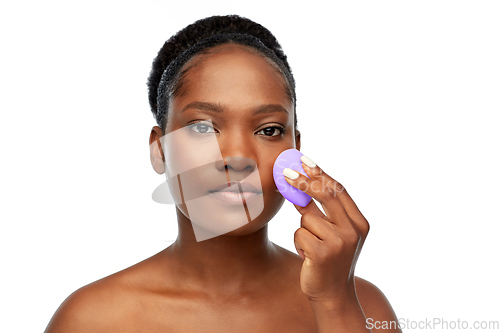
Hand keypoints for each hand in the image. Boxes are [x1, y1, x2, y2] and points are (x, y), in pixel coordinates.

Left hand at [283, 155, 369, 303]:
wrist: (334, 295)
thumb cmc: (330, 260)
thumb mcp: (333, 233)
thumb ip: (322, 211)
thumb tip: (299, 184)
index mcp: (359, 222)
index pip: (338, 189)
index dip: (320, 173)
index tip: (304, 160)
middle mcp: (353, 230)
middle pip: (325, 194)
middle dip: (303, 181)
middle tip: (285, 173)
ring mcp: (339, 242)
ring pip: (306, 217)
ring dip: (302, 229)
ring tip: (312, 247)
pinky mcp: (322, 253)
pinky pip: (299, 233)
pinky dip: (299, 243)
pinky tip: (308, 257)